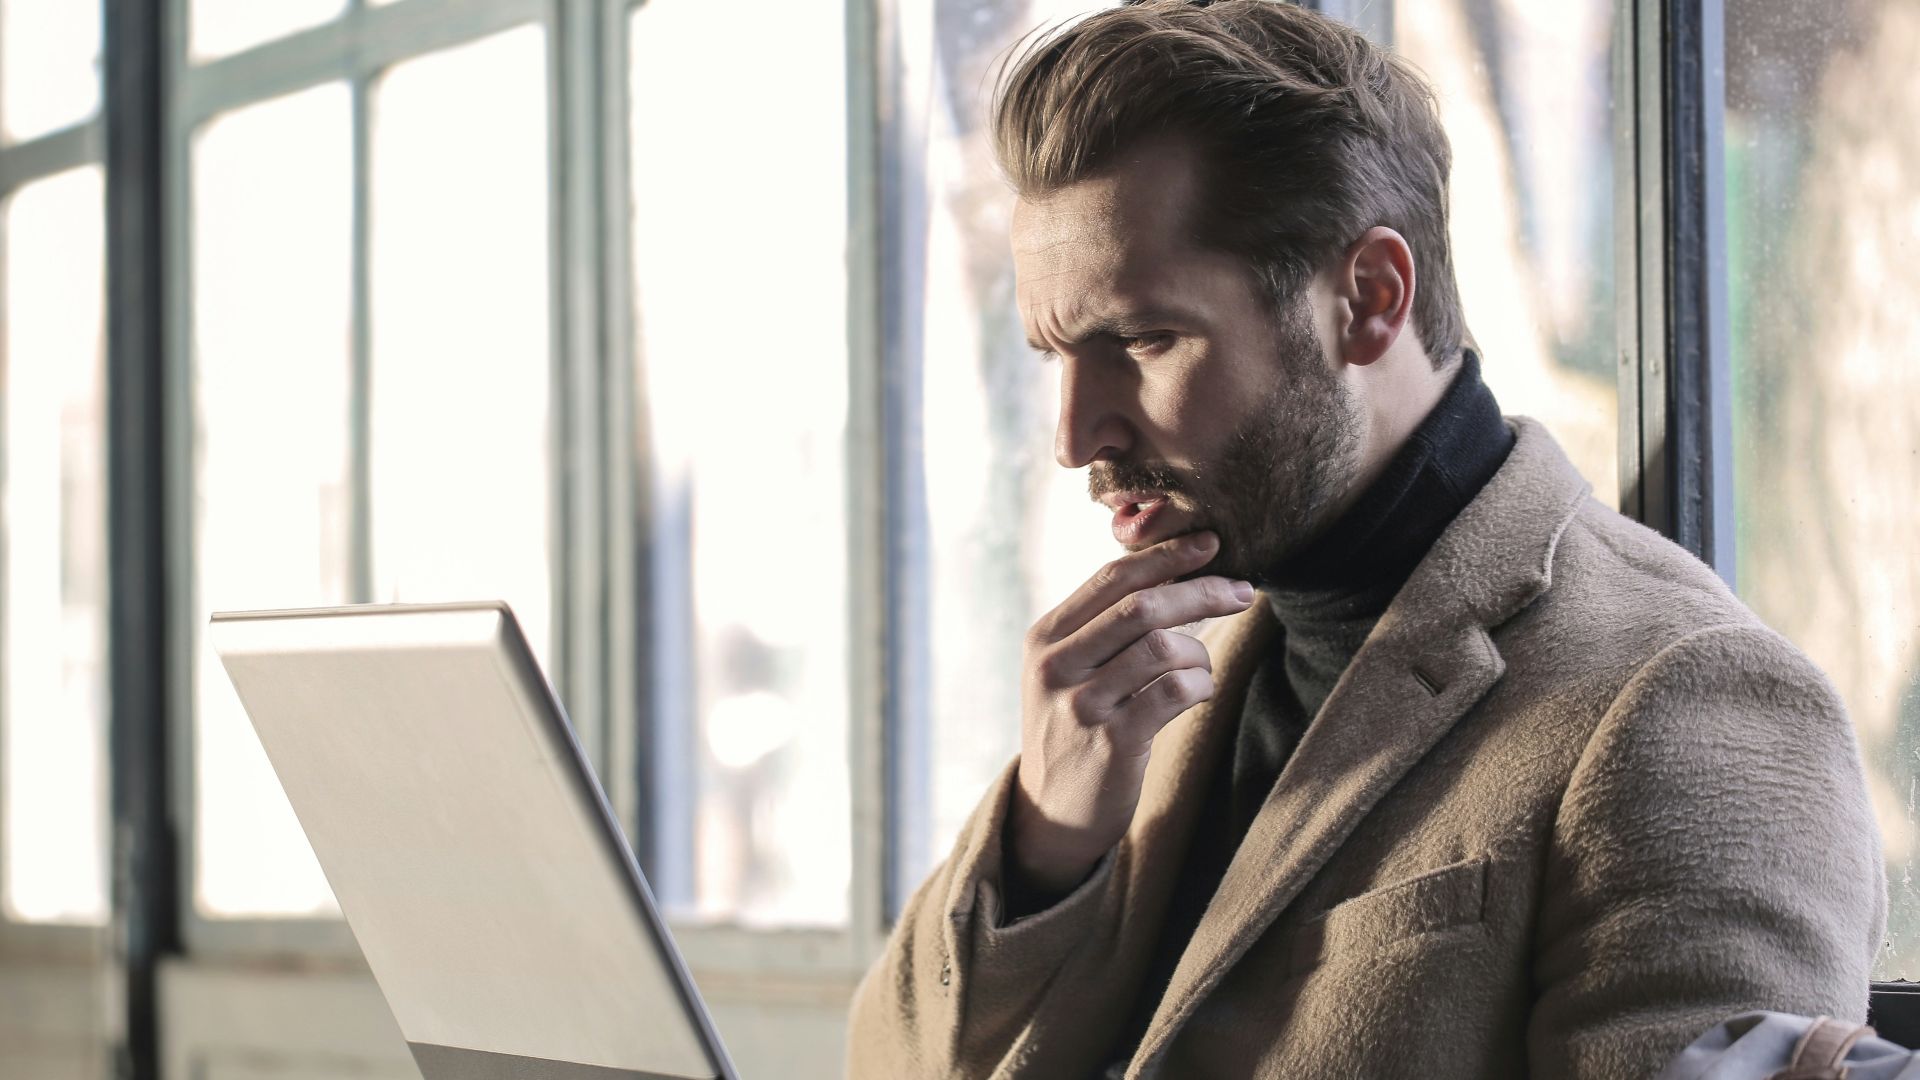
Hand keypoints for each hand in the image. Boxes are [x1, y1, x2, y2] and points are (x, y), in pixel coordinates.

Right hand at [1006, 531, 1255, 895]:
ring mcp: (1081, 704)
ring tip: (1202, 668)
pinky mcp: (1111, 743)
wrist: (1051, 812)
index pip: (1112, 579)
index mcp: (1046, 637)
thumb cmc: (1075, 728)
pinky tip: (1198, 693)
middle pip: (1142, 606)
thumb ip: (1102, 626)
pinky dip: (1200, 685)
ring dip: (1200, 652)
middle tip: (1243, 591)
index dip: (1166, 556)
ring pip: (1163, 647)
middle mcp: (1057, 665)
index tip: (1210, 543)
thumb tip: (1171, 571)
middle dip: (1201, 591)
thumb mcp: (1067, 671)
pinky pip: (1175, 692)